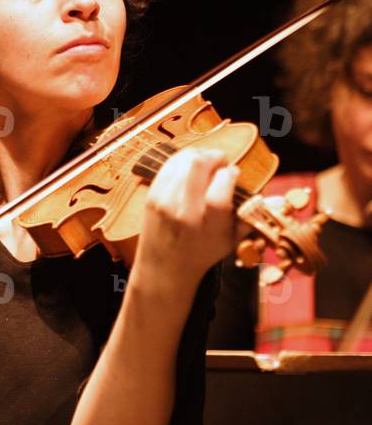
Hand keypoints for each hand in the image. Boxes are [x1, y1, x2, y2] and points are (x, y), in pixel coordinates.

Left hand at [132, 146, 249, 287]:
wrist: (165, 268)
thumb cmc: (203, 253)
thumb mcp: (231, 241)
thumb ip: (251, 218)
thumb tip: (272, 200)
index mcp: (209, 223)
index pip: (222, 183)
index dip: (230, 172)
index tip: (233, 173)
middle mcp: (185, 211)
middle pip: (198, 164)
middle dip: (214, 156)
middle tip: (220, 162)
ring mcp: (165, 202)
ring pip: (182, 160)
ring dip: (198, 156)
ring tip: (206, 164)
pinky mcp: (152, 197)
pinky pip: (168, 166)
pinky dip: (181, 161)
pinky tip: (189, 168)